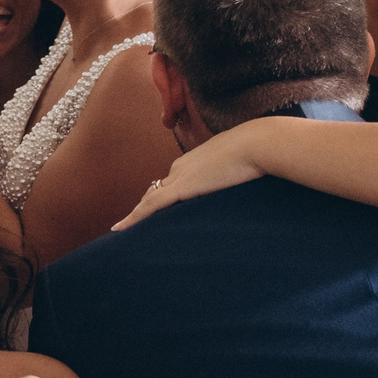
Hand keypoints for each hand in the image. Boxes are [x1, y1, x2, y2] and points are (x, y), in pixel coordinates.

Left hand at [115, 126, 270, 227]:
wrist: (257, 145)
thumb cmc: (258, 153)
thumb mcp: (242, 164)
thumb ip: (234, 174)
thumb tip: (245, 182)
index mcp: (194, 161)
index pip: (171, 182)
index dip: (161, 197)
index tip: (155, 209)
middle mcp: (181, 167)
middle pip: (156, 191)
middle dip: (145, 208)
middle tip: (133, 226)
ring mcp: (178, 177)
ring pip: (149, 199)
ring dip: (137, 216)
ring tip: (123, 232)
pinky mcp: (179, 188)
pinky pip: (149, 206)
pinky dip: (133, 219)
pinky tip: (120, 230)